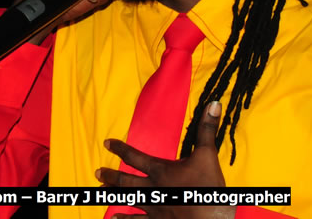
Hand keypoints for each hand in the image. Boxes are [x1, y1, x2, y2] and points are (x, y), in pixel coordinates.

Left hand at [95, 101, 234, 218]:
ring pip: (128, 199)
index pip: (134, 157)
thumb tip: (214, 104)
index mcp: (160, 170)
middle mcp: (152, 188)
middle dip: (110, 176)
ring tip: (101, 191)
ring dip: (113, 194)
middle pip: (125, 181)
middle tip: (97, 172)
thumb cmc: (209, 188)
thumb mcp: (208, 155)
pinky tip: (113, 218)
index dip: (120, 148)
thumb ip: (207, 129)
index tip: (107, 143)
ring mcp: (154, 207)